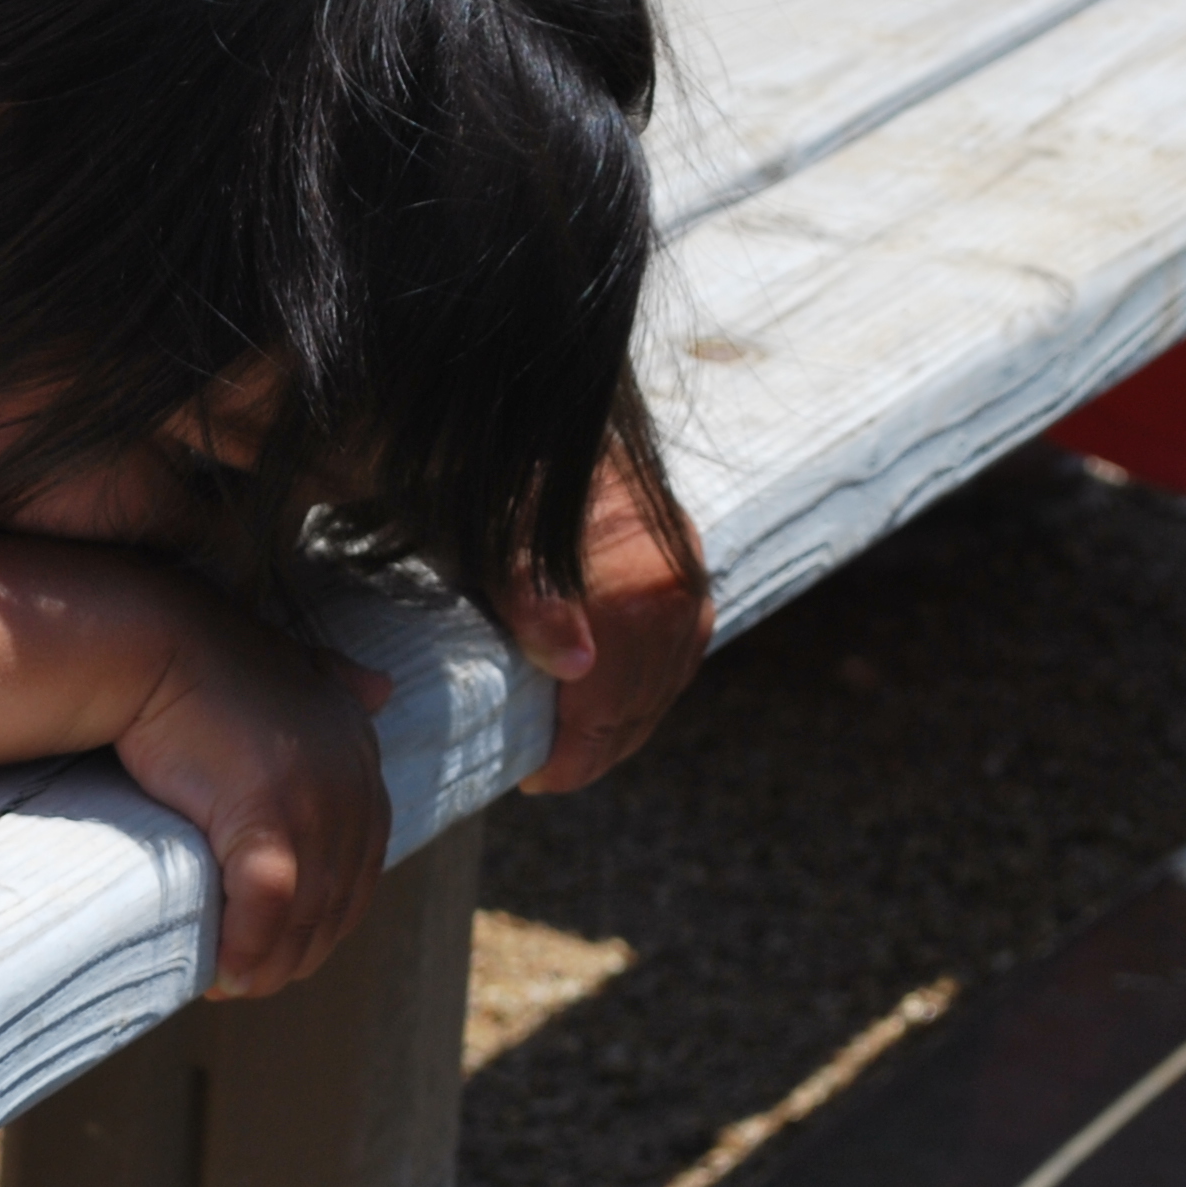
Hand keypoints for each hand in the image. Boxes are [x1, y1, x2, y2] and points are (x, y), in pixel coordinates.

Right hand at [116, 598, 392, 997]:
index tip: (281, 949)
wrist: (153, 641)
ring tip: (230, 985)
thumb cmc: (209, 660)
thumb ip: (339, 683)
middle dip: (296, 954)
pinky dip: (245, 948)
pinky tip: (221, 974)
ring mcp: (315, 800)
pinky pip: (267, 905)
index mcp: (363, 761)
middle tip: (250, 980)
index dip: (323, 921)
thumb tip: (383, 688)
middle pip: (336, 904)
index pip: (360, 872)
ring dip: (268, 965)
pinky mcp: (266, 813)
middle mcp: (353, 785)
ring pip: (304, 917)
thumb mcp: (294, 669)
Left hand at [502, 453, 713, 791]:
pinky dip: (651, 682)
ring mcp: (689, 571)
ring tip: (580, 745)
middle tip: (554, 772)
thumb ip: (532, 601)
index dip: (574, 756)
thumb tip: (577, 668)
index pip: (611, 708)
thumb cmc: (503, 481)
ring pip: (668, 678)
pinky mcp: (689, 560)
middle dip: (598, 747)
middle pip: (643, 701)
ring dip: (627, 720)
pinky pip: (682, 645)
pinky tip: (617, 698)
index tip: (537, 780)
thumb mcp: (496, 541)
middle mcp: (676, 583)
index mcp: (637, 589)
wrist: (538, 406)